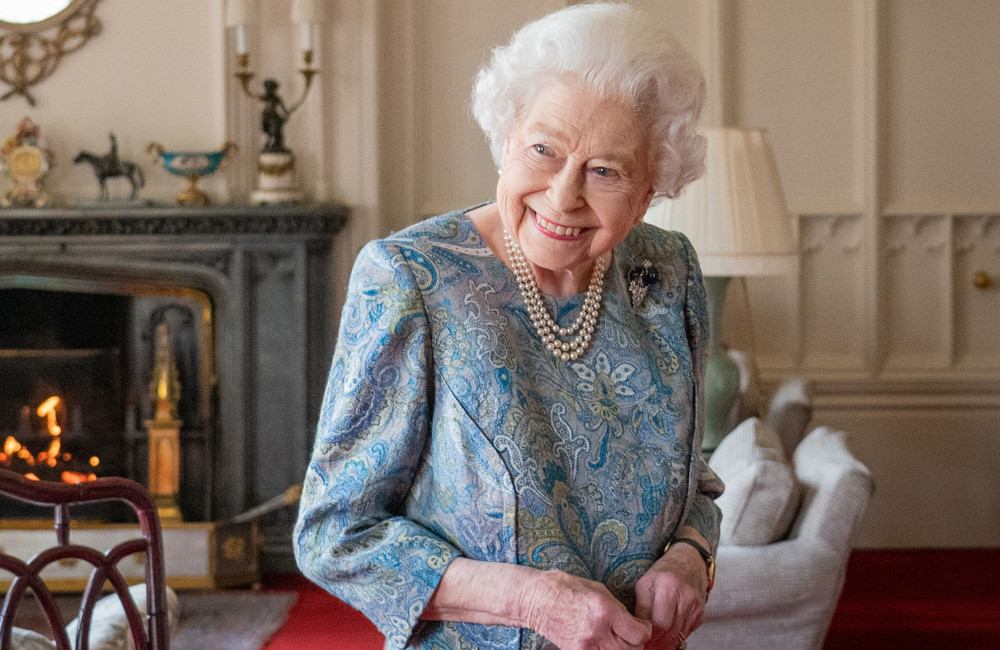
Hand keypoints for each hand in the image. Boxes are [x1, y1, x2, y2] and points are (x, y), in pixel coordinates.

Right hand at [522, 569, 652, 648]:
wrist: (537, 599)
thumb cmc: (566, 588)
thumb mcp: (598, 589)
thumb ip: (618, 608)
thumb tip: (632, 623)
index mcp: (604, 610)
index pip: (638, 634)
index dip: (645, 631)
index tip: (642, 626)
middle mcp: (597, 630)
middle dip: (636, 642)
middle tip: (631, 634)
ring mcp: (586, 645)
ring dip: (621, 649)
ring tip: (617, 639)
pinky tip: (602, 642)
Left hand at [633, 544, 707, 648]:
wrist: (690, 561)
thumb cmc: (664, 571)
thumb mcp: (646, 582)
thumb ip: (641, 606)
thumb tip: (637, 630)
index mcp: (668, 587)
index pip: (659, 623)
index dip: (648, 636)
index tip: (638, 640)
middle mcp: (685, 598)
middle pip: (669, 633)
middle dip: (655, 643)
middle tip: (644, 646)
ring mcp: (696, 607)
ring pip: (678, 636)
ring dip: (664, 644)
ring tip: (652, 645)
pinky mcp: (701, 614)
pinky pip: (686, 633)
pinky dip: (675, 638)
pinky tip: (665, 638)